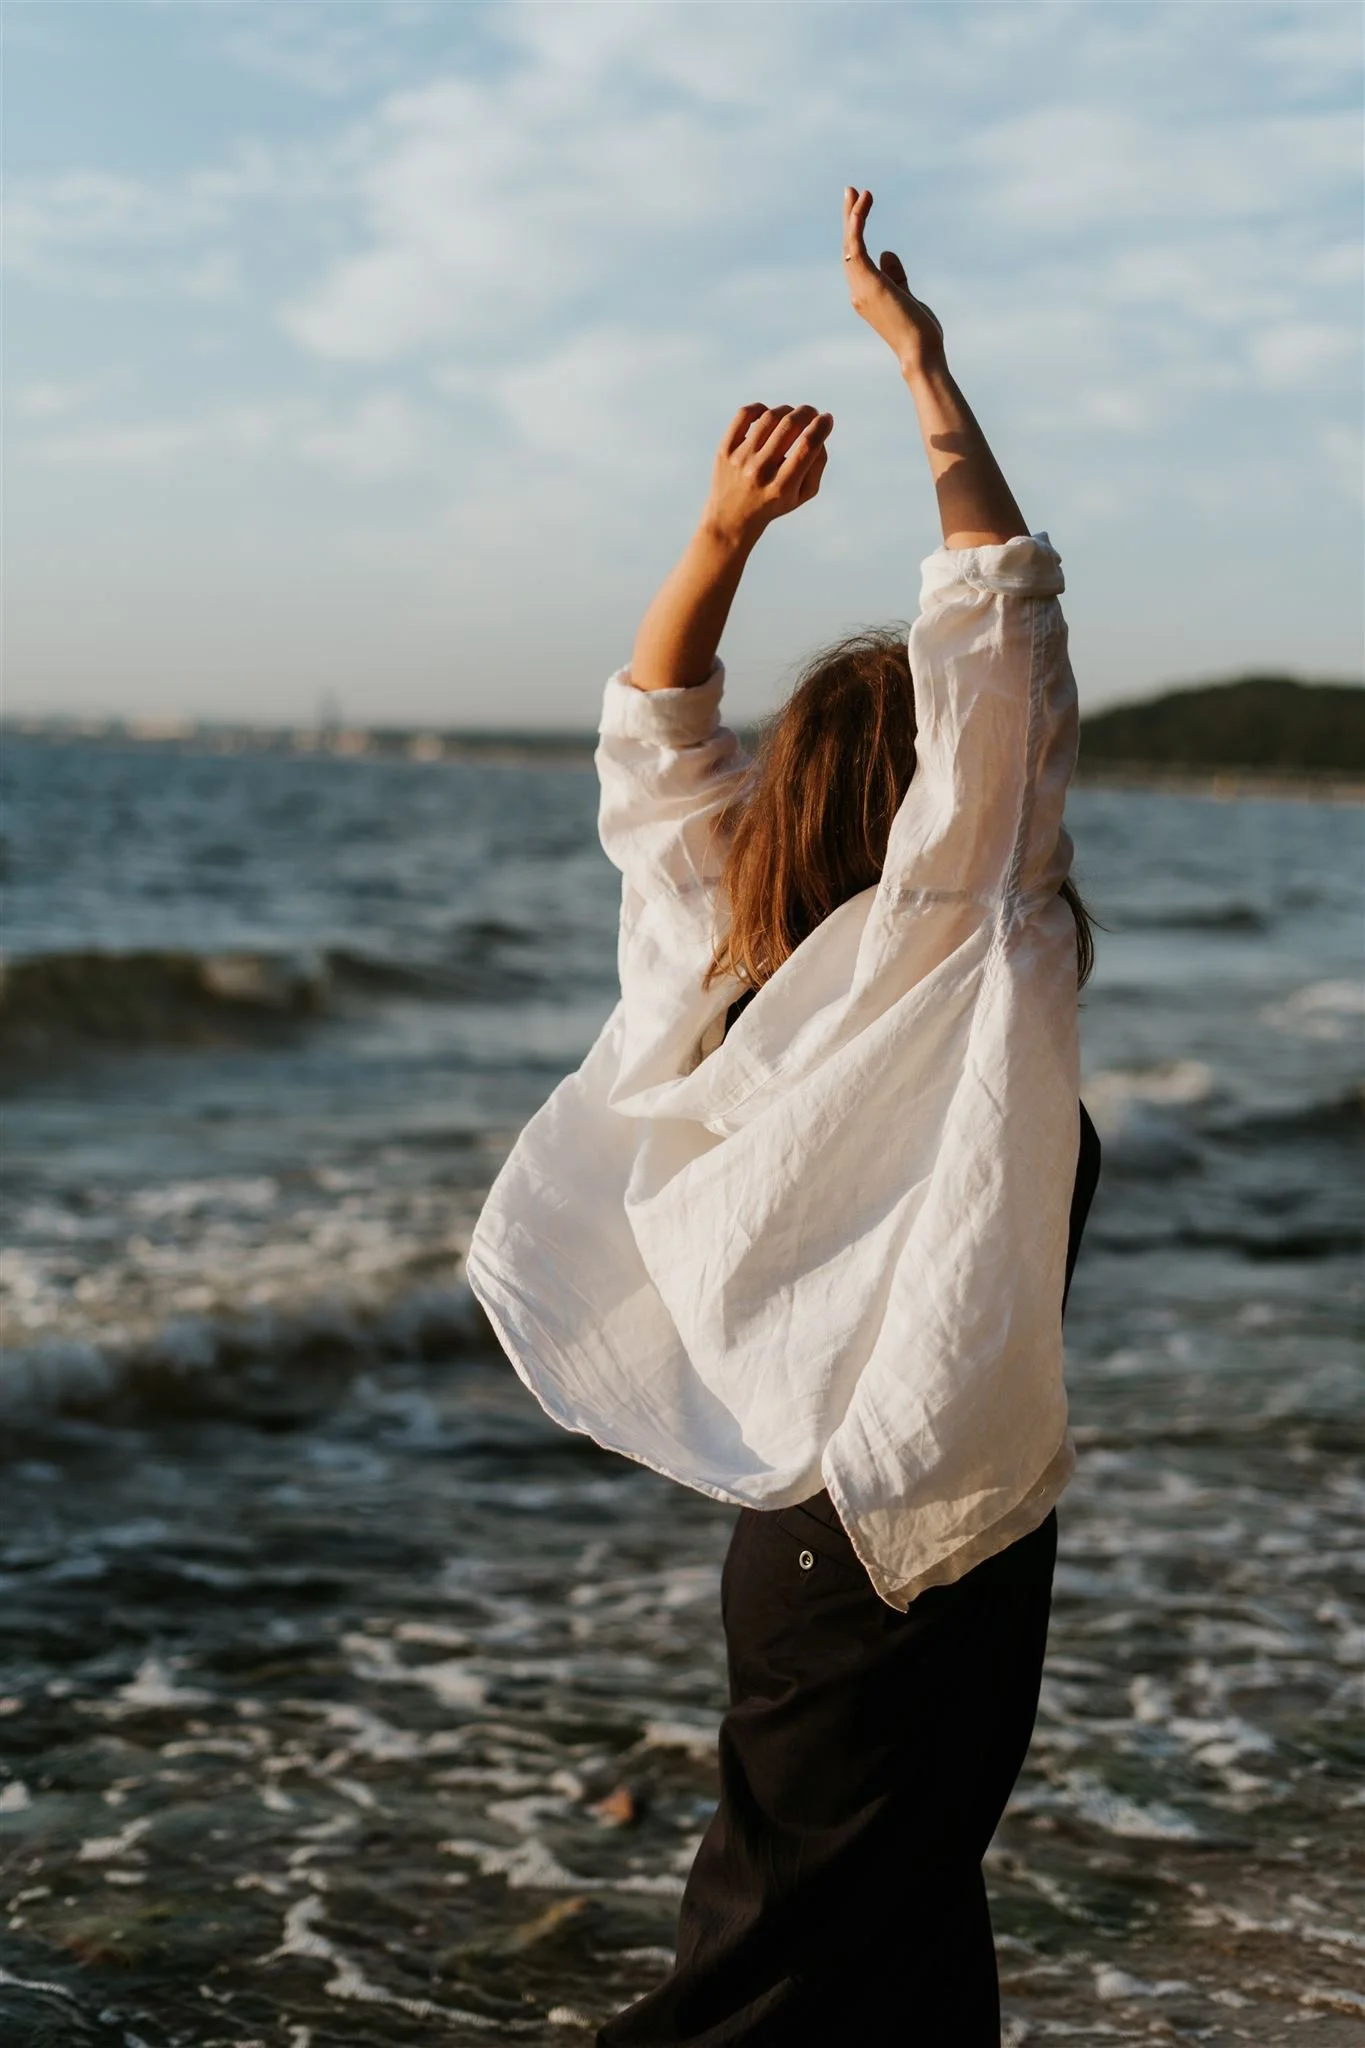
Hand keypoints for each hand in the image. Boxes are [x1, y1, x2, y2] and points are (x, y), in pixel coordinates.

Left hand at [703, 403, 831, 546]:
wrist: (732, 518)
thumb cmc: (774, 502)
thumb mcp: (802, 495)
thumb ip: (817, 465)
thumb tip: (819, 432)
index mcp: (782, 487)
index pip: (806, 447)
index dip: (821, 427)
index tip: (827, 419)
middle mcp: (760, 471)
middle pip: (789, 427)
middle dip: (806, 413)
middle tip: (812, 412)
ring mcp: (740, 459)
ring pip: (769, 417)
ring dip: (787, 410)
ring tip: (792, 416)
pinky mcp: (725, 449)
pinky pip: (744, 415)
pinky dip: (760, 408)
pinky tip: (767, 414)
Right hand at [843, 187, 944, 379]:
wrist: (920, 352)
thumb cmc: (918, 332)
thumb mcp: (907, 296)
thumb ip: (896, 275)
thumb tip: (887, 252)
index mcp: (866, 295)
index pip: (857, 259)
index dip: (857, 232)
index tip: (861, 208)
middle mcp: (858, 291)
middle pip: (849, 248)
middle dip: (850, 218)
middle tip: (852, 191)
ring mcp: (860, 287)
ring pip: (850, 244)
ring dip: (853, 215)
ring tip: (857, 192)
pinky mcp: (868, 282)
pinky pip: (856, 245)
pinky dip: (858, 222)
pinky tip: (864, 204)